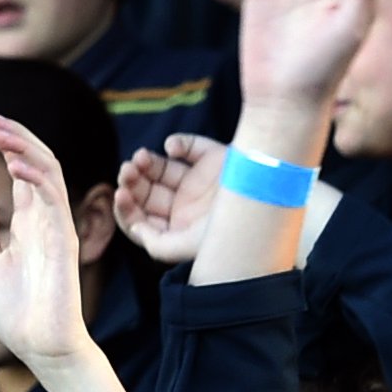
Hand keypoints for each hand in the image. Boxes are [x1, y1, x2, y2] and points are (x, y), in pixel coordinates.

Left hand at [0, 114, 100, 371]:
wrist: (37, 346)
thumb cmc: (16, 311)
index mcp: (29, 223)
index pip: (25, 172)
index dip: (10, 146)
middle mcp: (46, 219)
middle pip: (39, 163)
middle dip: (17, 137)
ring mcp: (56, 227)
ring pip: (50, 172)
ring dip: (24, 148)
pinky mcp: (63, 240)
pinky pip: (54, 198)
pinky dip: (35, 177)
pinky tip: (13, 165)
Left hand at [111, 138, 221, 262]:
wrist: (270, 207)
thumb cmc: (230, 233)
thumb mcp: (188, 247)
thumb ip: (158, 245)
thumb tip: (136, 230)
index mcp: (178, 228)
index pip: (142, 218)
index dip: (127, 207)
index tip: (121, 194)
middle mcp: (185, 205)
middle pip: (147, 192)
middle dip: (133, 182)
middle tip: (127, 171)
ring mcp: (198, 181)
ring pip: (161, 169)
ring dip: (146, 163)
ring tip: (141, 158)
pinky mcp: (213, 158)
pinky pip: (187, 147)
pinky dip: (176, 144)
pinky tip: (173, 149)